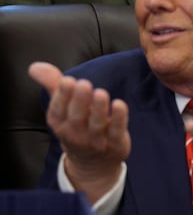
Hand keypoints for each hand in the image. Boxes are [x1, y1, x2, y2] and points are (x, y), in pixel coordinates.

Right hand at [28, 62, 129, 202]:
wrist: (92, 163)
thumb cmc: (76, 125)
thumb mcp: (63, 107)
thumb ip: (52, 84)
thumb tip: (34, 66)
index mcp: (60, 123)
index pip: (58, 111)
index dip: (62, 96)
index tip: (67, 80)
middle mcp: (75, 133)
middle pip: (76, 117)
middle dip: (79, 100)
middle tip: (84, 83)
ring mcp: (96, 140)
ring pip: (96, 124)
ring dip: (99, 108)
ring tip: (101, 93)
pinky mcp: (115, 142)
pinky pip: (117, 130)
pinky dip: (119, 118)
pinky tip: (120, 104)